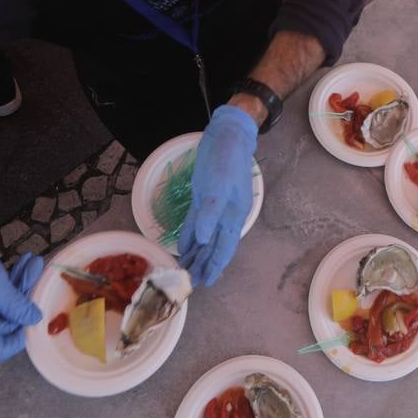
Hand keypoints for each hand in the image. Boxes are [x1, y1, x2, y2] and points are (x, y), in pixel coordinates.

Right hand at [0, 221, 43, 361]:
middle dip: (22, 299)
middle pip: (1, 326)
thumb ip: (19, 307)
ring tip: (32, 262)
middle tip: (36, 271)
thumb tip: (35, 320)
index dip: (22, 334)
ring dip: (16, 288)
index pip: (1, 350)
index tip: (36, 313)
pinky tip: (20, 265)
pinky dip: (3, 286)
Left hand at [178, 105, 256, 286]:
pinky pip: (196, 222)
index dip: (216, 265)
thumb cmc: (226, 159)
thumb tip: (204, 241)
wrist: (227, 135)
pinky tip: (184, 247)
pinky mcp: (203, 197)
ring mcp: (213, 207)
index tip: (207, 282)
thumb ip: (211, 213)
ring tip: (187, 270)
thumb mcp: (218, 185)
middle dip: (204, 264)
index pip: (224, 247)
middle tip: (192, 283)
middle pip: (214, 246)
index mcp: (233, 215)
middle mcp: (225, 215)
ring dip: (197, 253)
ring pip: (205, 237)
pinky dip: (191, 236)